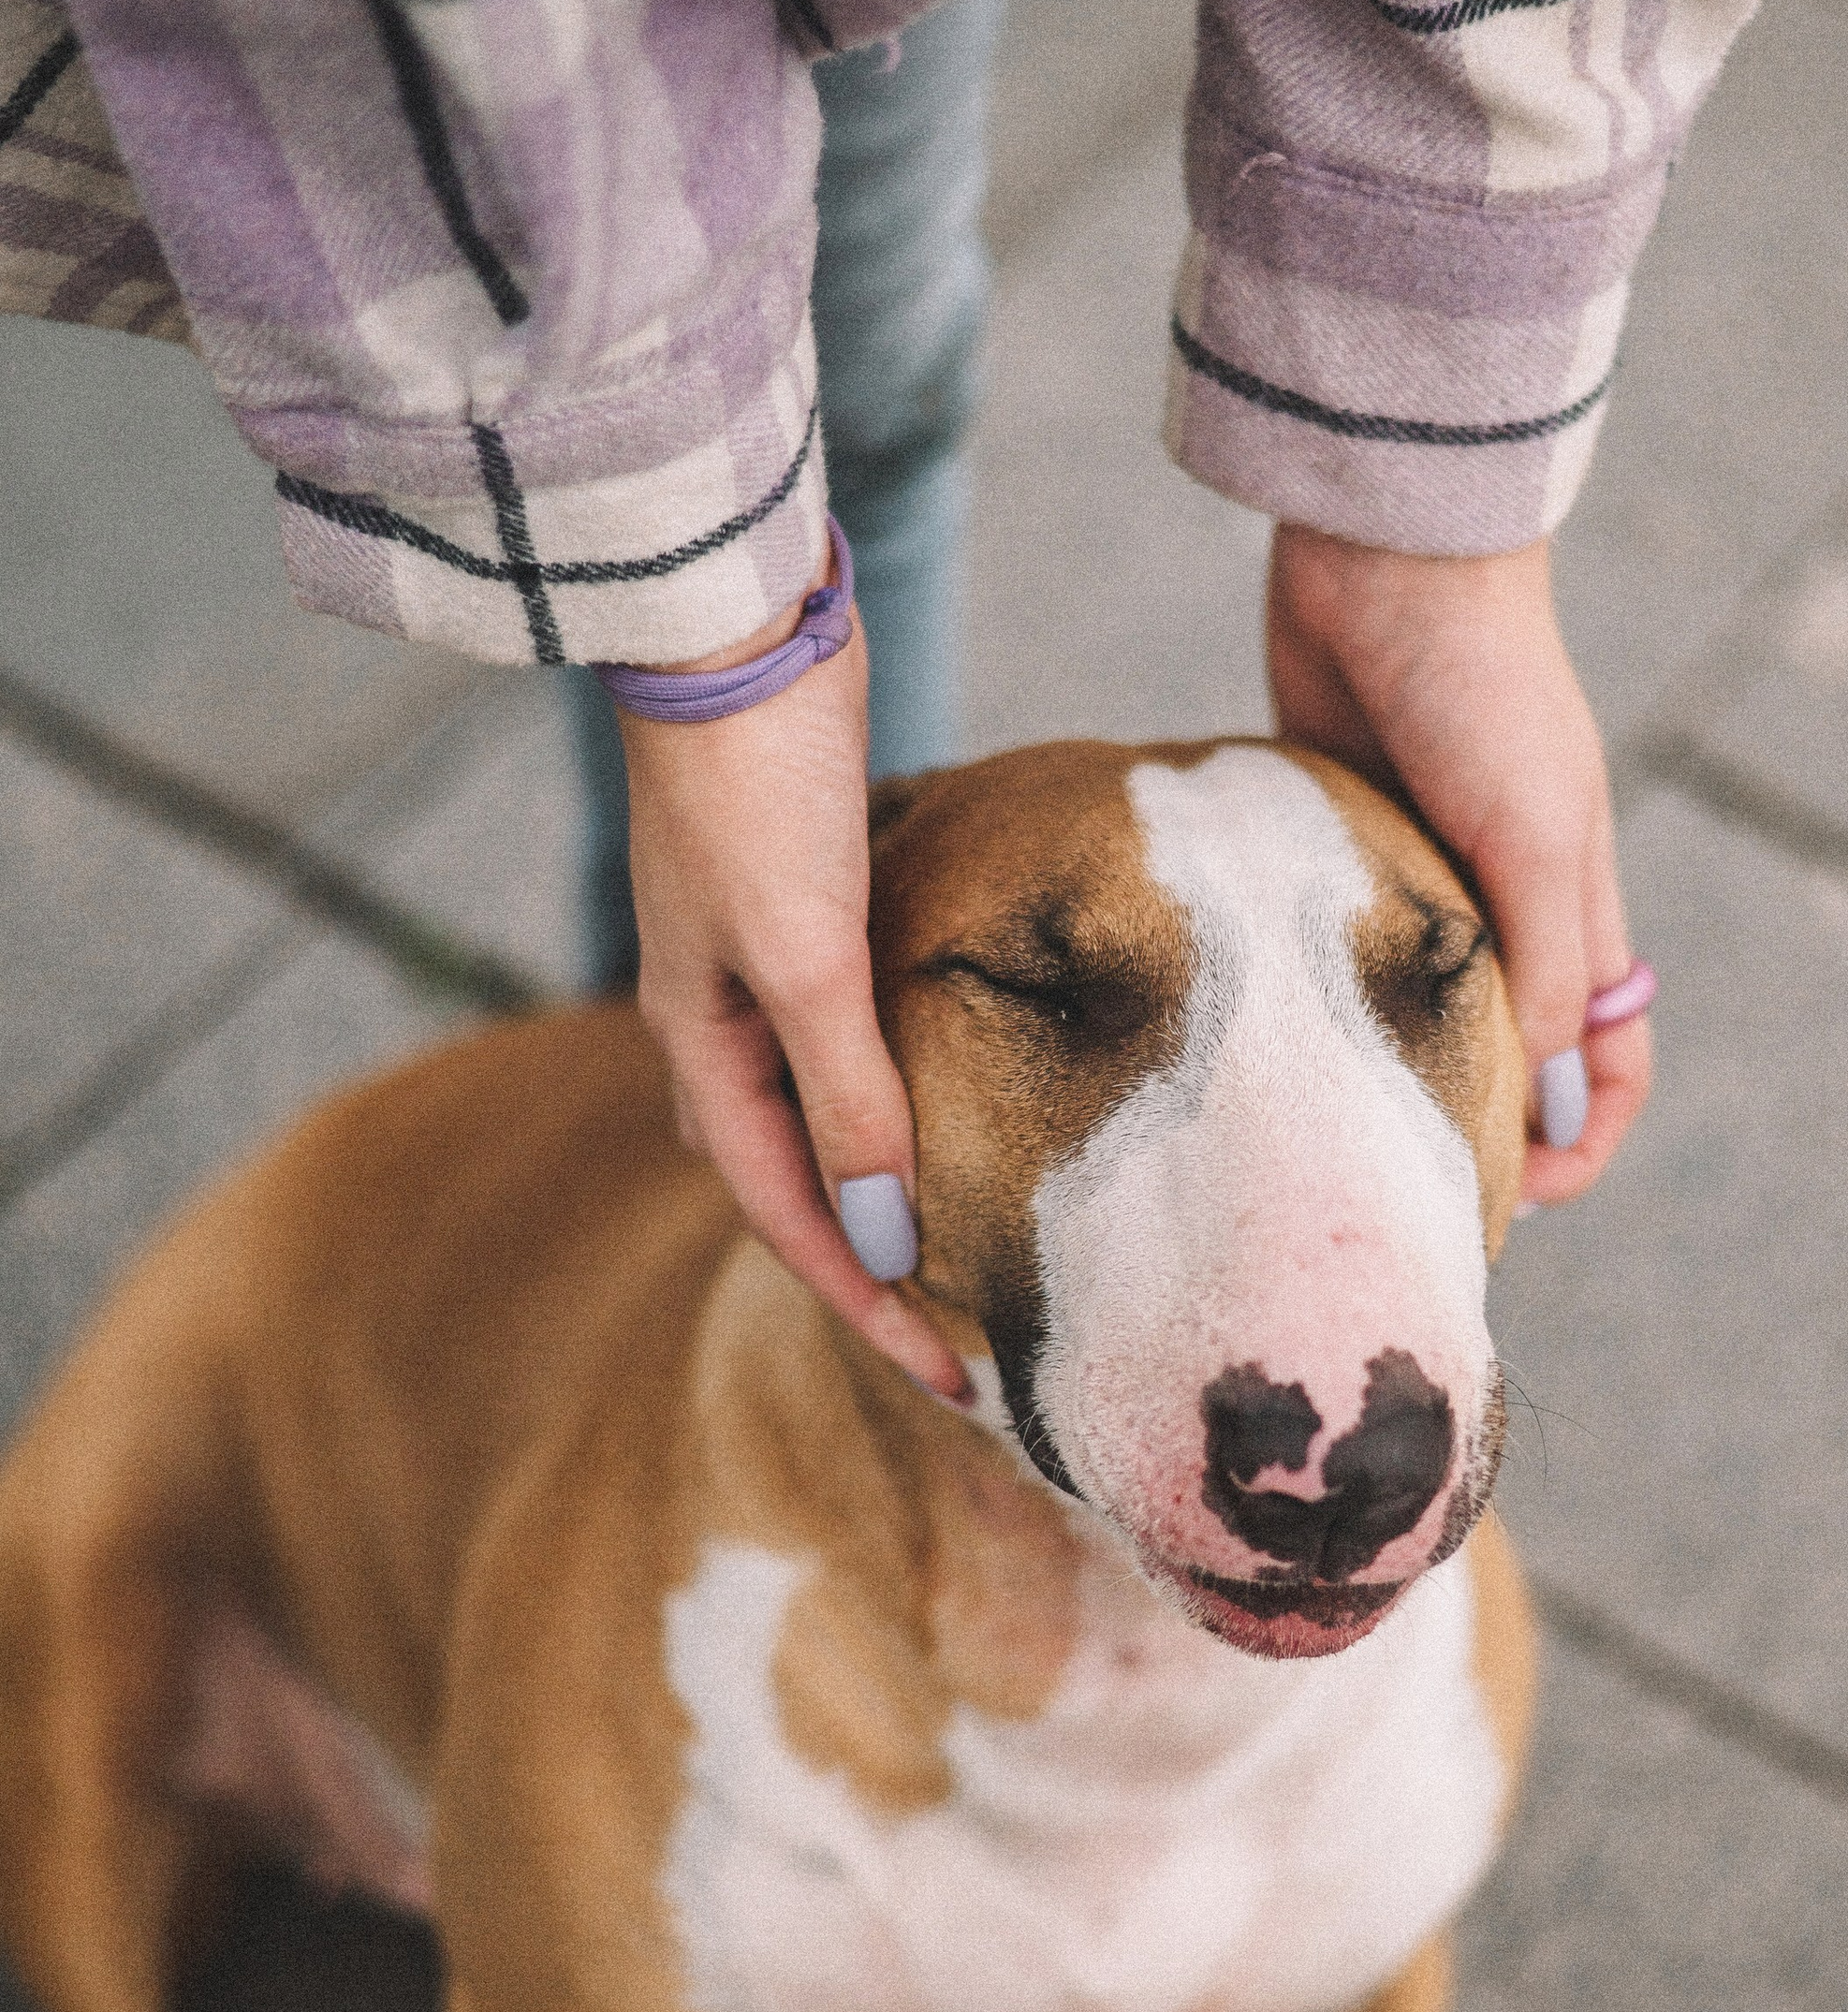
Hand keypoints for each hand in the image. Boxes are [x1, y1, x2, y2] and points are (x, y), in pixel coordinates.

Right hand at [615, 597, 968, 1396]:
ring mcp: (766, 968)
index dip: (872, 1310)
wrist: (731, 625)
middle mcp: (722, 1025)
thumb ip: (848, 1098)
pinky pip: (859, 1045)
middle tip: (979, 1348)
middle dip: (882, 1276)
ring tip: (982, 1260)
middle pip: (807, 1187)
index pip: (793, 1220)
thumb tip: (884, 1241)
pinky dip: (908, 1098)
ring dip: (894, 1192)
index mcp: (701, 1048)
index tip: (959, 1386)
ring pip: (833, 1119)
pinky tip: (970, 1114)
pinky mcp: (813, 911)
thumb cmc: (755, 785)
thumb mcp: (807, 957)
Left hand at [1266, 524, 1650, 1204]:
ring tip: (1319, 1136)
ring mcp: (1419, 873)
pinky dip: (1313, 986)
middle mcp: (1504, 902)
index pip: (1608, 1058)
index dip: (1582, 1139)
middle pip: (1508, 1051)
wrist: (1391, 557)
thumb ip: (1541, 962)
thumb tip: (1537, 1085)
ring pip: (1415, 1006)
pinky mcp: (1335, 838)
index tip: (1518, 1200)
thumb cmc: (1484, 688)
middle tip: (1400, 1193)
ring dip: (1385, 1068)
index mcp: (1575, 908)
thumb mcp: (1534, 835)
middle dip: (1472, 1129)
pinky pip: (1335, 938)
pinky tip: (1259, 1028)